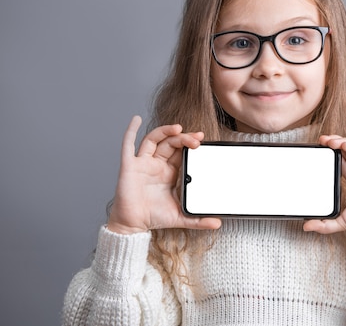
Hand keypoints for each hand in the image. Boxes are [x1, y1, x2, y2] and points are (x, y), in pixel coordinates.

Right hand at [107, 116, 221, 233]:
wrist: (133, 225)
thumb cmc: (154, 217)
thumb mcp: (181, 216)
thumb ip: (199, 219)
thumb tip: (218, 223)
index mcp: (169, 172)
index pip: (181, 152)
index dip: (190, 143)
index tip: (202, 140)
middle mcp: (156, 164)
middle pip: (170, 143)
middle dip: (183, 138)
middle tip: (197, 138)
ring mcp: (142, 163)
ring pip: (153, 140)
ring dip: (164, 131)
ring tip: (177, 128)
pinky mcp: (129, 166)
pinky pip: (128, 145)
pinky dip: (131, 131)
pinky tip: (136, 120)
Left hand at [303, 135, 345, 236]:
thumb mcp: (341, 221)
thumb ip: (324, 224)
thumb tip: (306, 226)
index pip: (343, 161)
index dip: (332, 153)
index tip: (319, 149)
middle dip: (335, 143)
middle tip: (321, 140)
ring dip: (344, 142)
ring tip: (330, 141)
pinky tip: (344, 145)